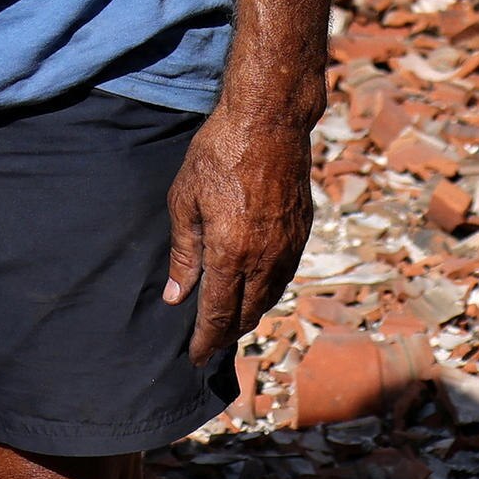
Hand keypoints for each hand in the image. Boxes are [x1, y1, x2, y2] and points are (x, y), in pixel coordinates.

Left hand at [158, 93, 313, 364]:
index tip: (194, 357)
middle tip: (209, 345)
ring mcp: (288, 246)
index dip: (205, 340)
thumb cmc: (219, 154)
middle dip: (227, 335)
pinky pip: (284, 275)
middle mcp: (265, 258)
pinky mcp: (301, 231)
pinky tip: (255, 289)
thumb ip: (183, 253)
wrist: (269, 121)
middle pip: (247, 313)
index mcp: (231, 254)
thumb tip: (177, 296)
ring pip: (270, 297)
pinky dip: (267, 291)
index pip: (218, 314)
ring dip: (249, 315)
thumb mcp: (185, 201)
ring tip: (230, 323)